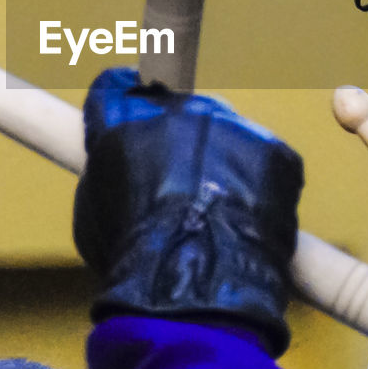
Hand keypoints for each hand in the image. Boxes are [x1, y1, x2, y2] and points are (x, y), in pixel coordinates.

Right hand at [75, 68, 302, 355]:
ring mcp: (231, 125)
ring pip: (228, 137)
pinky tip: (248, 225)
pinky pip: (267, 164)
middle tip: (183, 187)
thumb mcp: (94, 214)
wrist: (194, 281)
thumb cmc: (134, 259)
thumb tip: (120, 166)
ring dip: (224, 167)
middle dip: (181, 140)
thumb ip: (107, 173)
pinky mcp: (274, 150)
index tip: (134, 114)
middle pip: (180, 110)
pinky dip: (262, 191)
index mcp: (123, 119)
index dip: (125, 104)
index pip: (118, 88)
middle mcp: (178, 108)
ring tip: (218, 218)